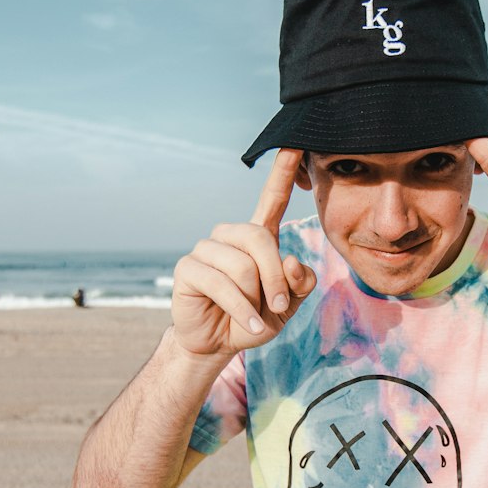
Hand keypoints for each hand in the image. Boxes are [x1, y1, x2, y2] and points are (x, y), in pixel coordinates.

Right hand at [171, 148, 316, 357]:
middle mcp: (231, 236)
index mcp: (258, 237)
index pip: (272, 199)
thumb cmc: (255, 317)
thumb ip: (299, 283)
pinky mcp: (188, 268)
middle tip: (278, 305)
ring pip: (242, 265)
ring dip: (255, 298)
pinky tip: (244, 325)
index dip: (283, 173)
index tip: (295, 144)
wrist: (220, 343)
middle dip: (275, 278)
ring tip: (254, 316)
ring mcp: (207, 250)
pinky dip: (240, 309)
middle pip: (260, 238)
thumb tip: (291, 262)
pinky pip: (222, 284)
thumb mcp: (288, 303)